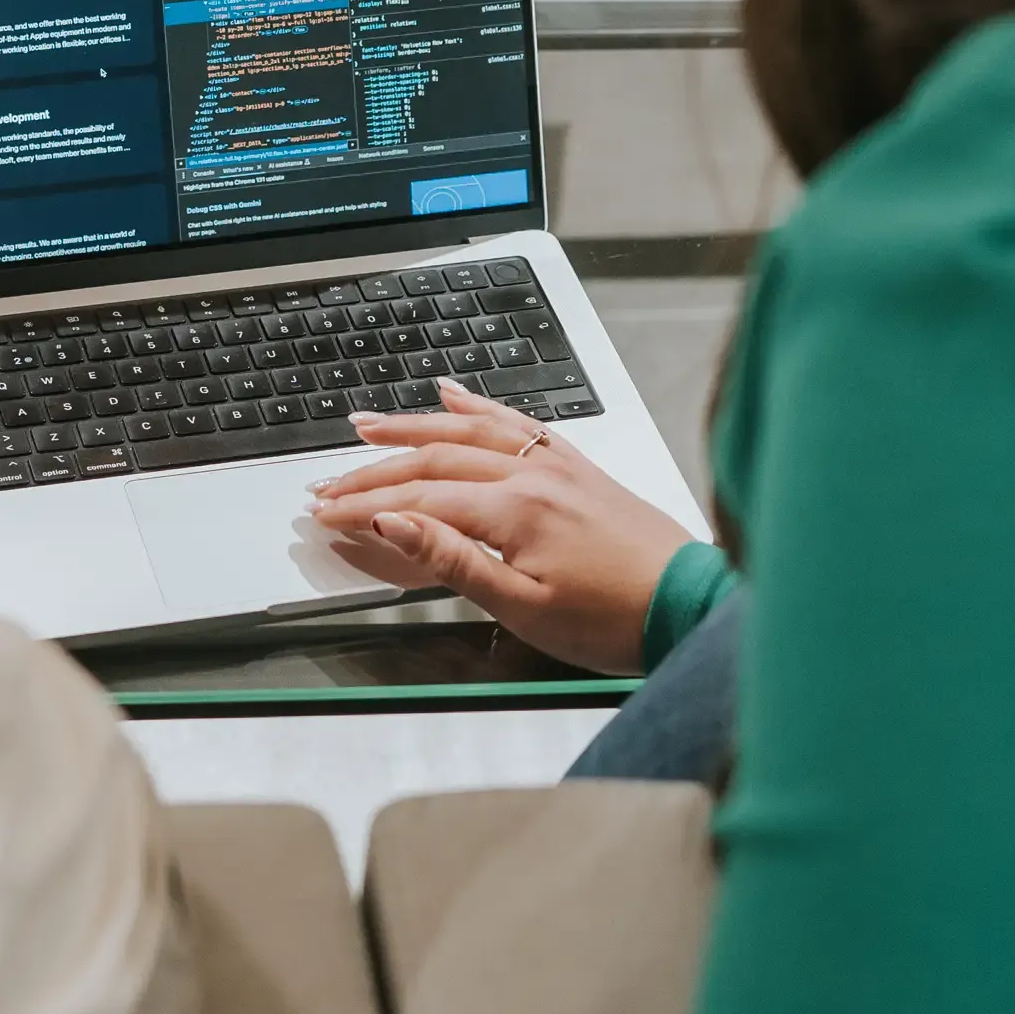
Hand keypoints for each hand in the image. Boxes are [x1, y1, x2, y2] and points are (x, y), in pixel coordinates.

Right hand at [307, 381, 697, 675]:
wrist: (690, 605)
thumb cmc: (615, 618)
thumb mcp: (523, 606)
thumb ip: (452, 560)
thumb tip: (393, 522)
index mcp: (515, 509)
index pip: (418, 500)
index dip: (365, 507)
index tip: (324, 514)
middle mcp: (533, 474)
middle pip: (433, 459)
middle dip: (373, 471)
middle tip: (327, 483)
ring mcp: (555, 464)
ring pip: (469, 432)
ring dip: (412, 426)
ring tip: (367, 426)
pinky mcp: (575, 467)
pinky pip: (516, 423)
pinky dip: (478, 407)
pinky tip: (453, 395)